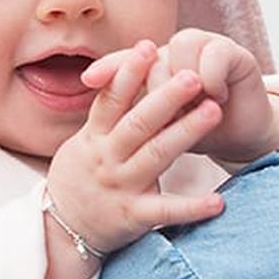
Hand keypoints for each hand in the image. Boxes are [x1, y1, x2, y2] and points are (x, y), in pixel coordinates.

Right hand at [47, 40, 224, 256]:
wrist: (61, 231)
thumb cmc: (80, 178)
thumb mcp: (83, 142)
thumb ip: (105, 112)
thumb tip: (126, 68)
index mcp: (95, 137)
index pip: (111, 99)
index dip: (129, 72)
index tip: (149, 47)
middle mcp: (107, 158)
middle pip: (139, 122)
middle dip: (166, 96)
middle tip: (195, 74)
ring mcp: (121, 187)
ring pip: (156, 155)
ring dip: (186, 132)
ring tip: (215, 111)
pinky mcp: (134, 217)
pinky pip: (166, 211)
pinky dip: (191, 207)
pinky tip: (217, 201)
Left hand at [83, 30, 274, 163]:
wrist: (239, 137)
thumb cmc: (196, 132)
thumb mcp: (162, 128)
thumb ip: (138, 115)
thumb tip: (96, 121)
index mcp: (156, 66)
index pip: (126, 60)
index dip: (109, 67)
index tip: (88, 81)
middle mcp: (177, 51)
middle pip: (154, 54)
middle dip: (154, 84)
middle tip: (162, 112)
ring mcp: (207, 47)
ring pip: (182, 45)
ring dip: (184, 78)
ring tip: (192, 103)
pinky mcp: (235, 53)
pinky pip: (215, 53)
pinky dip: (212, 76)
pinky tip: (215, 97)